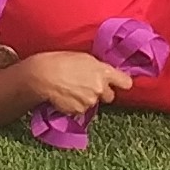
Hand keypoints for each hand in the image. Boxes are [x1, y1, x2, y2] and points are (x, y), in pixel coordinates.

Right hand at [18, 49, 134, 115]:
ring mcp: (90, 101)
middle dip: (102, 93)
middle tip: (88, 86)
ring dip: (86, 99)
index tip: (118, 83)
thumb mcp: (85, 59)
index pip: (126, 82)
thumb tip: (103, 76)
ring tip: (72, 89)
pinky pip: (81, 110)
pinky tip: (66, 97)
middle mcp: (100, 88)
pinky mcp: (79, 111)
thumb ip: (98, 69)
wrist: (44, 75)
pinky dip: (75, 106)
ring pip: (93, 103)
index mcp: (104, 71)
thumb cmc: (62, 61)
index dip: (121, 83)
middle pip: (110, 96)